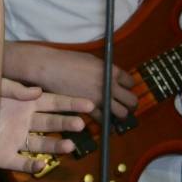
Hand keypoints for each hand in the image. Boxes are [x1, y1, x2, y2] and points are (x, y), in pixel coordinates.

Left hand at [0, 78, 93, 172]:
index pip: (53, 103)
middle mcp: (25, 122)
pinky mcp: (5, 156)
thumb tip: (37, 91)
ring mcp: (16, 139)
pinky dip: (31, 165)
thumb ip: (16, 89)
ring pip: (41, 145)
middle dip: (67, 123)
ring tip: (69, 145)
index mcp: (25, 104)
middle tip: (81, 124)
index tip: (89, 104)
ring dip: (56, 146)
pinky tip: (40, 163)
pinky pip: (21, 162)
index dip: (71, 104)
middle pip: (51, 124)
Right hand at [16, 45, 136, 120]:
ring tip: (116, 114)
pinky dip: (106, 121)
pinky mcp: (88, 108)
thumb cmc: (68, 60)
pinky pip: (104, 120)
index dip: (128, 87)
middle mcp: (109, 85)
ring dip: (121, 115)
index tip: (124, 89)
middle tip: (125, 105)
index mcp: (111, 71)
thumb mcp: (91, 60)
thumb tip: (113, 77)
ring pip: (122, 113)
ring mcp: (100, 98)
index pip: (131, 82)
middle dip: (130, 104)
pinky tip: (104, 120)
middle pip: (131, 100)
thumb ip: (105, 70)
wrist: (50, 68)